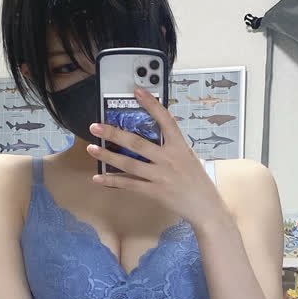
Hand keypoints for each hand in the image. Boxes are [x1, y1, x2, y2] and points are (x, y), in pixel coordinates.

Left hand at [86, 86, 222, 227]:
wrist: (205, 207)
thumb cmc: (197, 182)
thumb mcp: (189, 157)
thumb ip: (171, 147)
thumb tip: (152, 137)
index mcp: (180, 146)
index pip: (165, 120)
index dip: (151, 104)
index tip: (137, 91)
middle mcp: (169, 159)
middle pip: (137, 143)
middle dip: (114, 133)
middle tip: (96, 126)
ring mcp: (160, 176)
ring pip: (129, 164)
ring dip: (108, 156)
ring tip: (92, 148)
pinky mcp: (154, 192)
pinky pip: (130, 185)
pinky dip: (113, 181)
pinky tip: (99, 177)